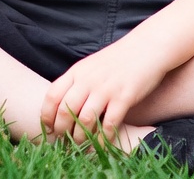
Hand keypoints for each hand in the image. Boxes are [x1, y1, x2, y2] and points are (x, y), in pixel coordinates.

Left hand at [41, 39, 165, 146]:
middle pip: (66, 111)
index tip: (49, 129)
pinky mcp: (124, 97)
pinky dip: (103, 139)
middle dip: (62, 132)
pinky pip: (109, 125)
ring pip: (84, 121)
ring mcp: (106, 88)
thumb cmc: (118, 59)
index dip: (47, 116)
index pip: (52, 95)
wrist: (147, 47)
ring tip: (81, 146)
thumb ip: (77, 82)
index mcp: (78, 71)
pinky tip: (102, 144)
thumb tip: (62, 106)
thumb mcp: (91, 65)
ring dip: (81, 138)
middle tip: (65, 142)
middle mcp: (88, 79)